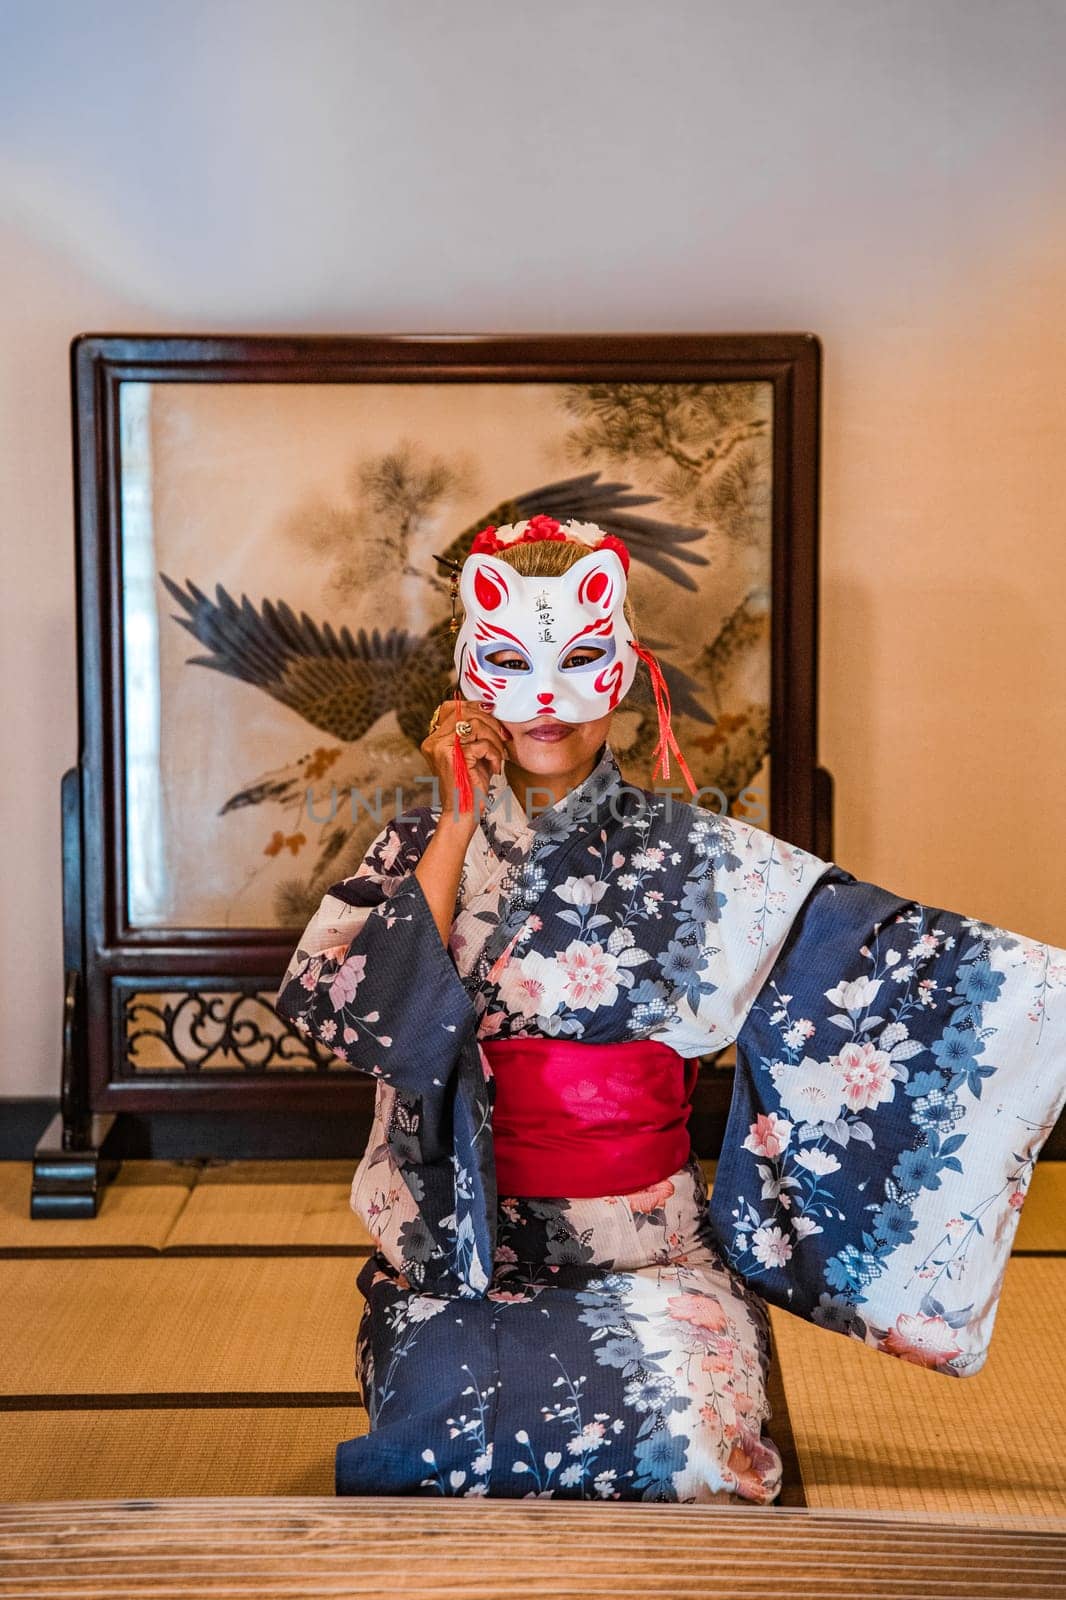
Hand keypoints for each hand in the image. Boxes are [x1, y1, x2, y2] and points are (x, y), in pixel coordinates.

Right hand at [420, 696, 510, 817]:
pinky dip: (494, 754)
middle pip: (464, 713)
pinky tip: (494, 768)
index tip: (492, 713)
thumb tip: (488, 708)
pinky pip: (481, 744)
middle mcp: (433, 742)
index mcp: (434, 740)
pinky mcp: (452, 757)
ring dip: (494, 739)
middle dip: (490, 722)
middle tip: (503, 738)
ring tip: (498, 755)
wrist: (464, 814)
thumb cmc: (471, 786)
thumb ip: (475, 732)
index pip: (451, 708)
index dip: (473, 706)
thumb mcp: (474, 753)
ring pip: (474, 724)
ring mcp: (440, 748)